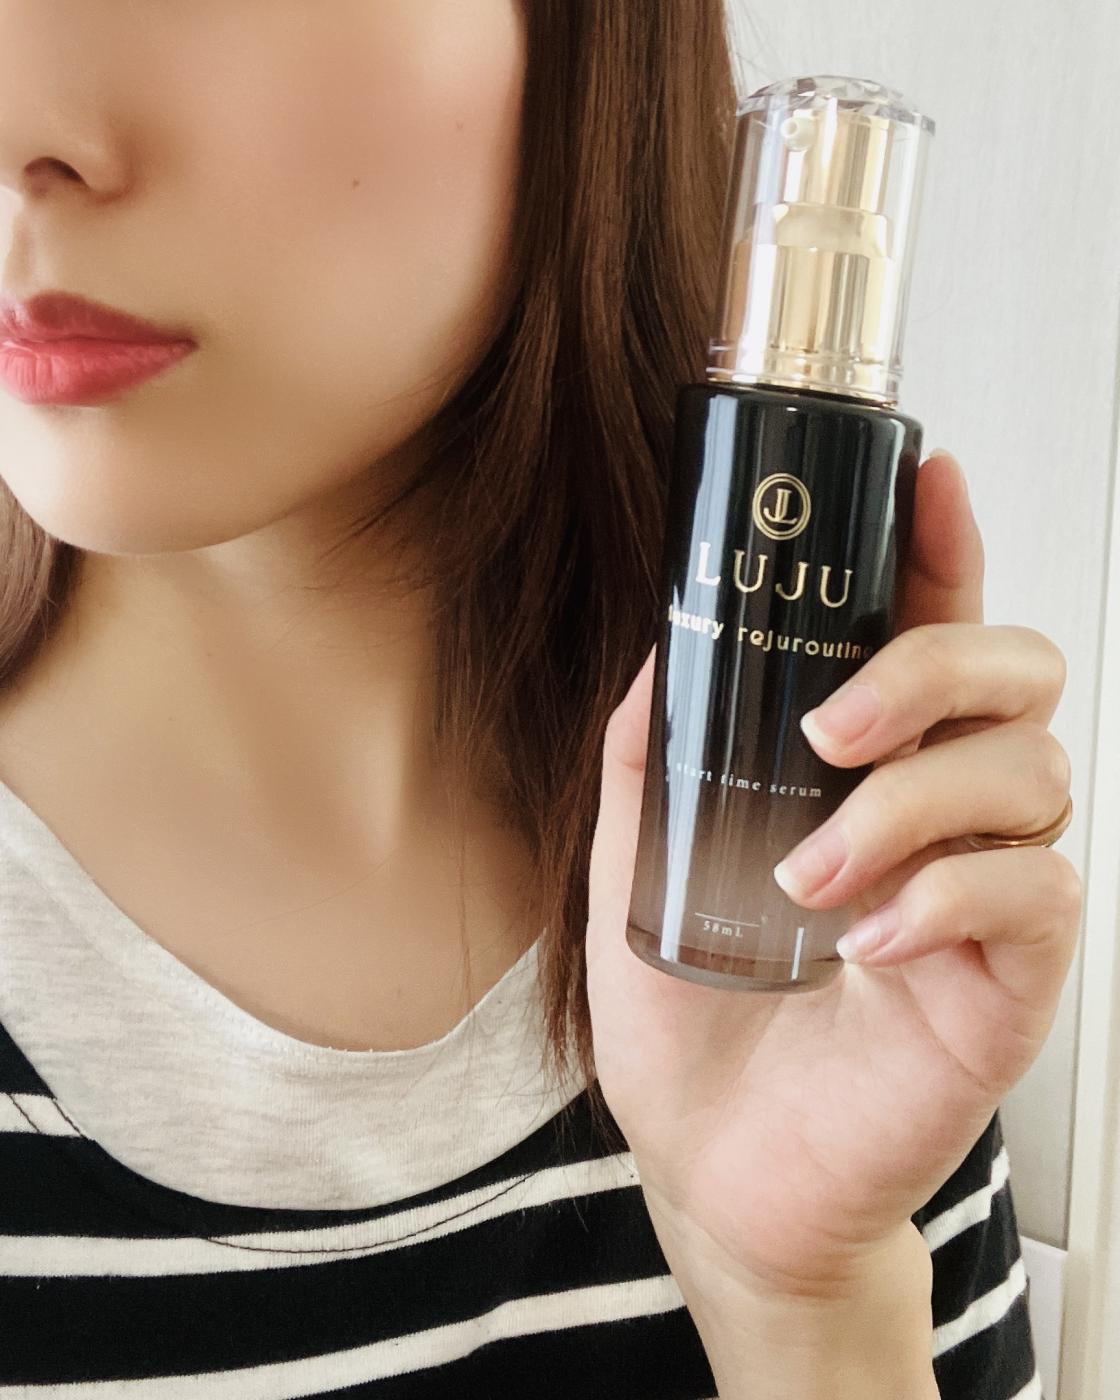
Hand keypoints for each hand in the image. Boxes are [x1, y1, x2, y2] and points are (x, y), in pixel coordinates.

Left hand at [584, 449, 1081, 1302]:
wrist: (720, 1168)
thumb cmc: (692, 1024)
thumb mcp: (638, 871)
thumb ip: (650, 762)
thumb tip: (658, 647)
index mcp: (864, 772)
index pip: (932, 629)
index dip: (942, 545)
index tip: (925, 475)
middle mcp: (944, 814)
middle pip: (1018, 675)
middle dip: (936, 668)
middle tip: (833, 726)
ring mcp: (986, 894)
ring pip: (1031, 775)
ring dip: (913, 804)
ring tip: (811, 873)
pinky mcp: (1009, 981)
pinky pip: (1032, 895)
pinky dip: (946, 896)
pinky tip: (867, 936)